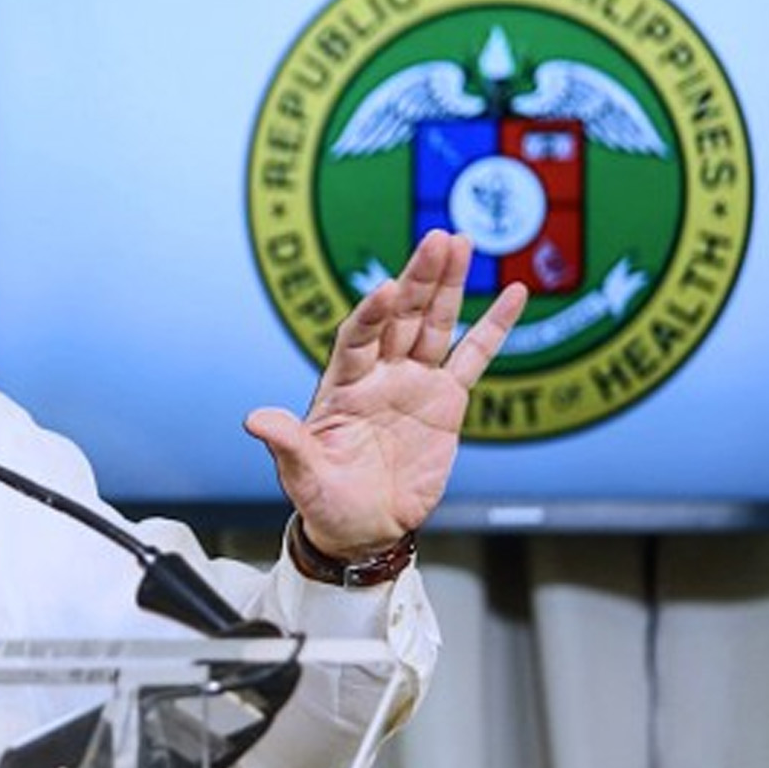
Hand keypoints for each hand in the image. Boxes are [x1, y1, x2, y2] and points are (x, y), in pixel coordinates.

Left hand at [244, 230, 526, 558]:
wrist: (362, 528)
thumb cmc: (325, 501)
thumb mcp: (302, 476)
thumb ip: (286, 444)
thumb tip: (255, 420)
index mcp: (342, 386)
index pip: (356, 339)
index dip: (370, 315)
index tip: (385, 290)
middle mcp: (379, 374)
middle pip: (400, 317)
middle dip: (418, 279)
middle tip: (436, 238)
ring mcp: (413, 383)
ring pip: (434, 324)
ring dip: (447, 284)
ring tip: (461, 241)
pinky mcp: (446, 401)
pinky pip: (474, 357)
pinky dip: (494, 326)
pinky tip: (514, 293)